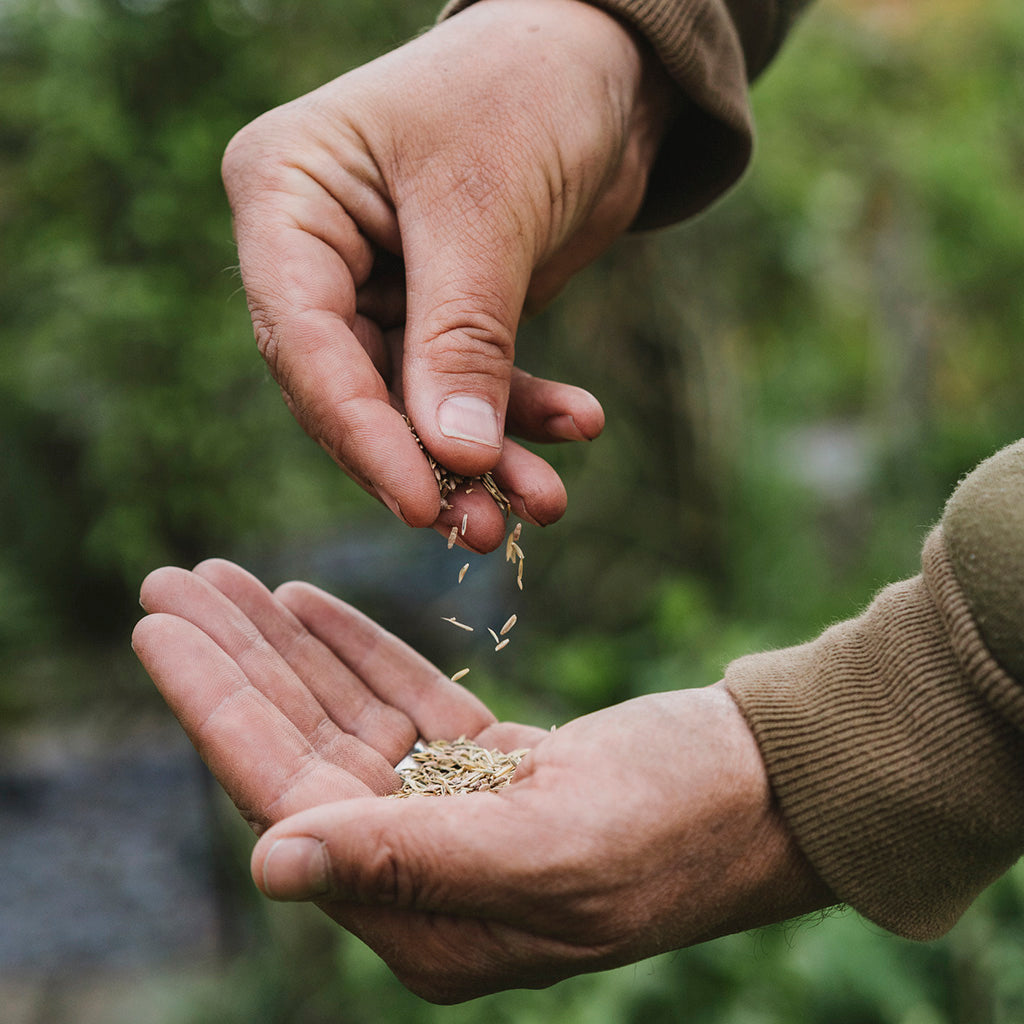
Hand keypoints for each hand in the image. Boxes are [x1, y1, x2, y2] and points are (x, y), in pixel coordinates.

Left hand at [133, 559, 832, 1001]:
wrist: (774, 790)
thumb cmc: (683, 824)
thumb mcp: (551, 845)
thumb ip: (413, 862)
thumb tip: (271, 860)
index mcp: (425, 917)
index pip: (288, 797)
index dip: (217, 707)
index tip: (159, 626)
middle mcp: (426, 874)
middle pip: (301, 749)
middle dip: (234, 662)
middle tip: (171, 580)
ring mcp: (455, 815)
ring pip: (344, 718)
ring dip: (286, 646)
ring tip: (225, 577)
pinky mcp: (490, 767)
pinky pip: (402, 702)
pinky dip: (356, 650)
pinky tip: (307, 601)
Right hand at [221, 0, 676, 551]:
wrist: (604, 62)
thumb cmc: (528, 91)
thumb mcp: (488, 210)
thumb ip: (463, 338)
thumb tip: (452, 459)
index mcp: (288, 197)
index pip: (306, 340)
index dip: (361, 434)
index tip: (421, 502)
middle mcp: (317, 250)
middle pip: (353, 387)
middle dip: (426, 463)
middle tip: (488, 530)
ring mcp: (376, 283)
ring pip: (414, 401)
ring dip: (481, 457)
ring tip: (542, 502)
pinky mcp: (438, 308)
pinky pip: (468, 381)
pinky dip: (520, 412)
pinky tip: (577, 423)